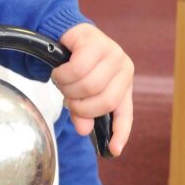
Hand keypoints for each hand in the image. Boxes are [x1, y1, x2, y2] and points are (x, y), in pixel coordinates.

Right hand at [54, 23, 133, 154]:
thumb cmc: (75, 65)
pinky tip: (59, 71)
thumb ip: (84, 113)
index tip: (114, 150)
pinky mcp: (95, 41)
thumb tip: (83, 129)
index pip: (124, 113)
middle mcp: (123, 69)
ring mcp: (112, 53)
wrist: (65, 35)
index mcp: (123, 84)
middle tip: (69, 99)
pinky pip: (76, 68)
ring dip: (68, 88)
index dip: (120, 133)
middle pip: (103, 100)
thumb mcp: (80, 93)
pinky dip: (62, 74)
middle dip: (80, 105)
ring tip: (63, 82)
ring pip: (88, 85)